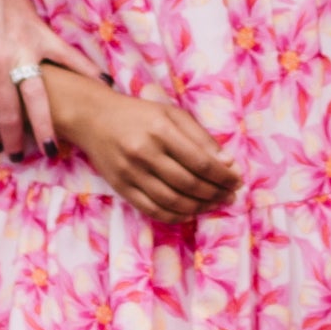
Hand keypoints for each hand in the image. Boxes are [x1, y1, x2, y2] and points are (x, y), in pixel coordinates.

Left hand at [0, 0, 75, 154]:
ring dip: (45, 125)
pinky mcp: (41, 34)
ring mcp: (24, 50)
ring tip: (51, 147)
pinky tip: (101, 88)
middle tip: (21, 155)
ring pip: (38, 98)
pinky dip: (85, 73)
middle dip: (16, 139)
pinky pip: (68, 58)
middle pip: (11, 113)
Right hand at [65, 77, 240, 231]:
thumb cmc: (139, 114)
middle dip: (215, 193)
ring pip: (172, 201)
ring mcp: (131, 173)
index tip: (237, 181)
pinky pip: (153, 210)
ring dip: (199, 207)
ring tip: (214, 204)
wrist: (93, 118)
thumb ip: (200, 137)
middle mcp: (144, 152)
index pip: (201, 161)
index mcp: (161, 130)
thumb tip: (227, 164)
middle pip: (189, 184)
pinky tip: (189, 212)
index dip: (223, 176)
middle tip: (230, 196)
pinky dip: (175, 216)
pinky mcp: (121, 188)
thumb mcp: (172, 114)